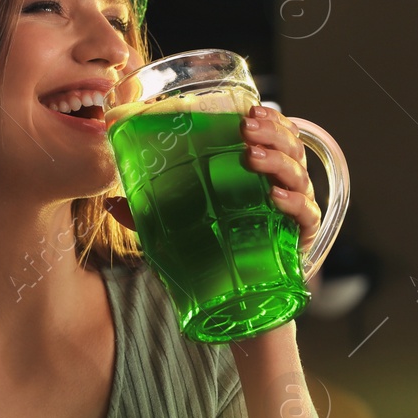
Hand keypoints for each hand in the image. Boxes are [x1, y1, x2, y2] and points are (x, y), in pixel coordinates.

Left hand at [101, 105, 320, 254]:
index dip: (267, 119)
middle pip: (289, 148)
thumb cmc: (214, 256)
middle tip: (247, 127)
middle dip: (271, 132)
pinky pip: (306, 215)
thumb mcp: (176, 229)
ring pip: (298, 174)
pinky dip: (293, 202)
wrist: (238, 308)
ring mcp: (294, 212)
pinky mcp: (301, 239)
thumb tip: (111, 201)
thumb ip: (148, 214)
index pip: (272, 136)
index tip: (250, 109)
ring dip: (278, 160)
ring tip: (252, 156)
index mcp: (258, 175)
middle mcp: (282, 187)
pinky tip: (275, 196)